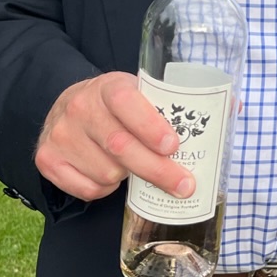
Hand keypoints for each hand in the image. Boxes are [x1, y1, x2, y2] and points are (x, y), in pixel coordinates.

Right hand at [35, 72, 194, 202]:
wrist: (69, 104)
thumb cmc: (118, 105)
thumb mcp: (142, 92)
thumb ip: (176, 103)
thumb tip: (229, 109)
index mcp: (109, 87)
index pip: (128, 103)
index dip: (151, 126)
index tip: (173, 146)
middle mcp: (80, 108)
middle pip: (120, 146)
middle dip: (157, 169)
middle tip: (184, 185)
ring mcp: (61, 135)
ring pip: (107, 172)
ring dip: (129, 178)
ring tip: (134, 166)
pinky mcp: (47, 159)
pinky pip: (87, 189)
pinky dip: (105, 189)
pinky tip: (110, 174)